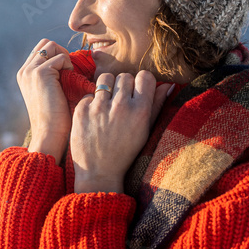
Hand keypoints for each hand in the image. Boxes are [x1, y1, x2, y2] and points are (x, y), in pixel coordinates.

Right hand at [17, 39, 73, 163]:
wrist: (50, 134)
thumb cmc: (56, 118)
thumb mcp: (52, 93)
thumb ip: (55, 77)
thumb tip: (70, 63)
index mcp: (25, 75)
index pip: (42, 50)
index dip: (57, 56)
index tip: (68, 71)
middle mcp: (24, 70)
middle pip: (46, 44)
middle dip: (61, 53)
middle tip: (70, 71)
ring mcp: (30, 71)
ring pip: (52, 46)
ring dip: (65, 58)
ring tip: (70, 77)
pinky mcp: (40, 73)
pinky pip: (61, 58)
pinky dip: (69, 67)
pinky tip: (71, 83)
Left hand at [70, 71, 172, 192]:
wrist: (99, 172)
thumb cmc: (125, 152)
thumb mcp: (145, 131)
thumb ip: (156, 105)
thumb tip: (168, 84)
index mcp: (140, 111)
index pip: (144, 76)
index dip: (141, 82)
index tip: (137, 91)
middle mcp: (120, 106)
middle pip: (124, 76)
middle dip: (123, 86)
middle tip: (120, 101)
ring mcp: (99, 107)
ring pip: (105, 78)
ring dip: (106, 88)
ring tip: (106, 103)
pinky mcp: (81, 111)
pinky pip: (88, 94)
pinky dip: (91, 103)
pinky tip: (94, 118)